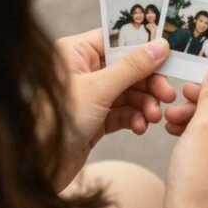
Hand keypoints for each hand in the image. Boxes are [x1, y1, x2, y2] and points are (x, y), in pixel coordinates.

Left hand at [53, 30, 175, 187]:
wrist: (40, 166)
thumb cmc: (58, 122)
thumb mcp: (100, 89)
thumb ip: (132, 66)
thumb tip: (159, 45)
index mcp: (76, 53)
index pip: (117, 40)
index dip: (143, 47)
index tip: (168, 56)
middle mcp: (83, 70)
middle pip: (128, 67)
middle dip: (149, 82)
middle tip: (167, 94)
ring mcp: (90, 95)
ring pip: (129, 91)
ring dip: (145, 103)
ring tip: (153, 117)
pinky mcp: (96, 118)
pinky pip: (123, 111)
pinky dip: (135, 118)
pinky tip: (140, 127)